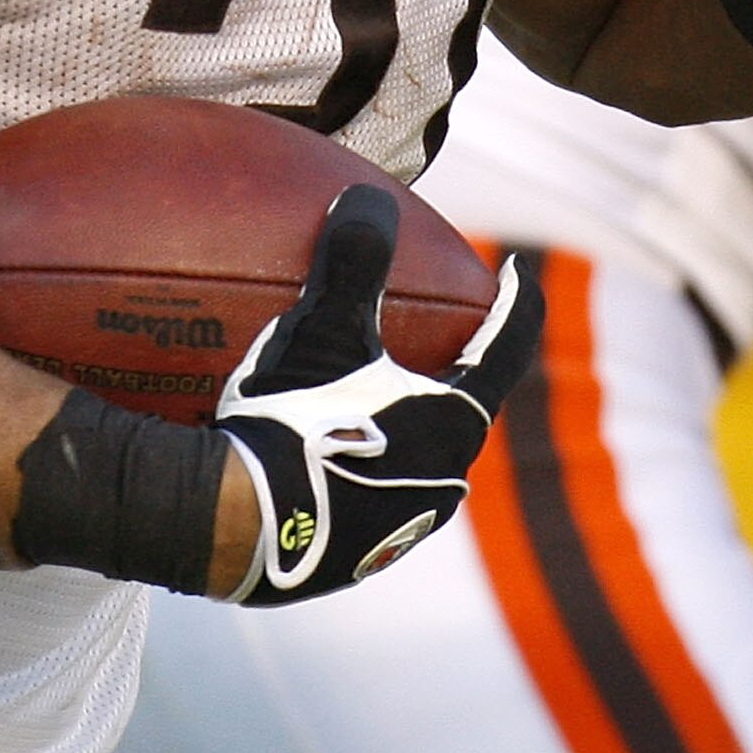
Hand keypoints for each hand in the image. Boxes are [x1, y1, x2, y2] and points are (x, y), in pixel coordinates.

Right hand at [216, 184, 541, 604]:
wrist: (236, 531)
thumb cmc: (295, 424)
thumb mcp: (324, 332)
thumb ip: (353, 261)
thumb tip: (366, 198)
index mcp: (454, 425)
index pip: (506, 349)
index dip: (516, 304)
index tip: (516, 272)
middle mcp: (444, 479)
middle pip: (463, 407)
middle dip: (449, 366)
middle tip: (431, 330)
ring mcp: (401, 525)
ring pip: (417, 454)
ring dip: (402, 418)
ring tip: (369, 389)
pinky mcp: (356, 554)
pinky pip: (368, 490)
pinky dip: (357, 458)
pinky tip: (314, 446)